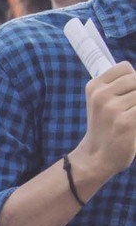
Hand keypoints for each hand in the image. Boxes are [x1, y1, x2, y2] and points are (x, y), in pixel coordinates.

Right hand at [72, 61, 135, 182]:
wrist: (96, 157)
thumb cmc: (105, 127)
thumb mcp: (102, 102)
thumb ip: (118, 86)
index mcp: (93, 87)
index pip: (125, 68)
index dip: (133, 80)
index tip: (128, 95)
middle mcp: (100, 95)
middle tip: (129, 109)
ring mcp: (112, 109)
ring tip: (131, 118)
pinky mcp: (126, 122)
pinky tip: (134, 126)